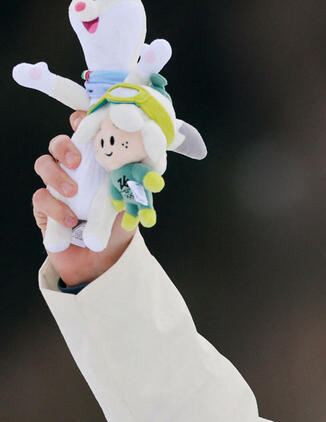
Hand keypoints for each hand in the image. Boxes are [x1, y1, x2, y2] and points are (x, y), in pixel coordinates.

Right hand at [32, 111, 134, 286]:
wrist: (104, 261)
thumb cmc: (119, 228)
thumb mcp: (131, 204)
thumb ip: (135, 185)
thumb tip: (151, 172)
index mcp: (97, 165)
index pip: (85, 136)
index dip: (82, 123)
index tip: (84, 121)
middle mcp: (75, 171)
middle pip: (59, 144)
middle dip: (64, 146)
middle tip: (76, 161)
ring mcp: (57, 187)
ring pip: (44, 164)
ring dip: (57, 176)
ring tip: (73, 192)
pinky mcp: (44, 207)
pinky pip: (40, 197)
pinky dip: (54, 207)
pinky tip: (70, 219)